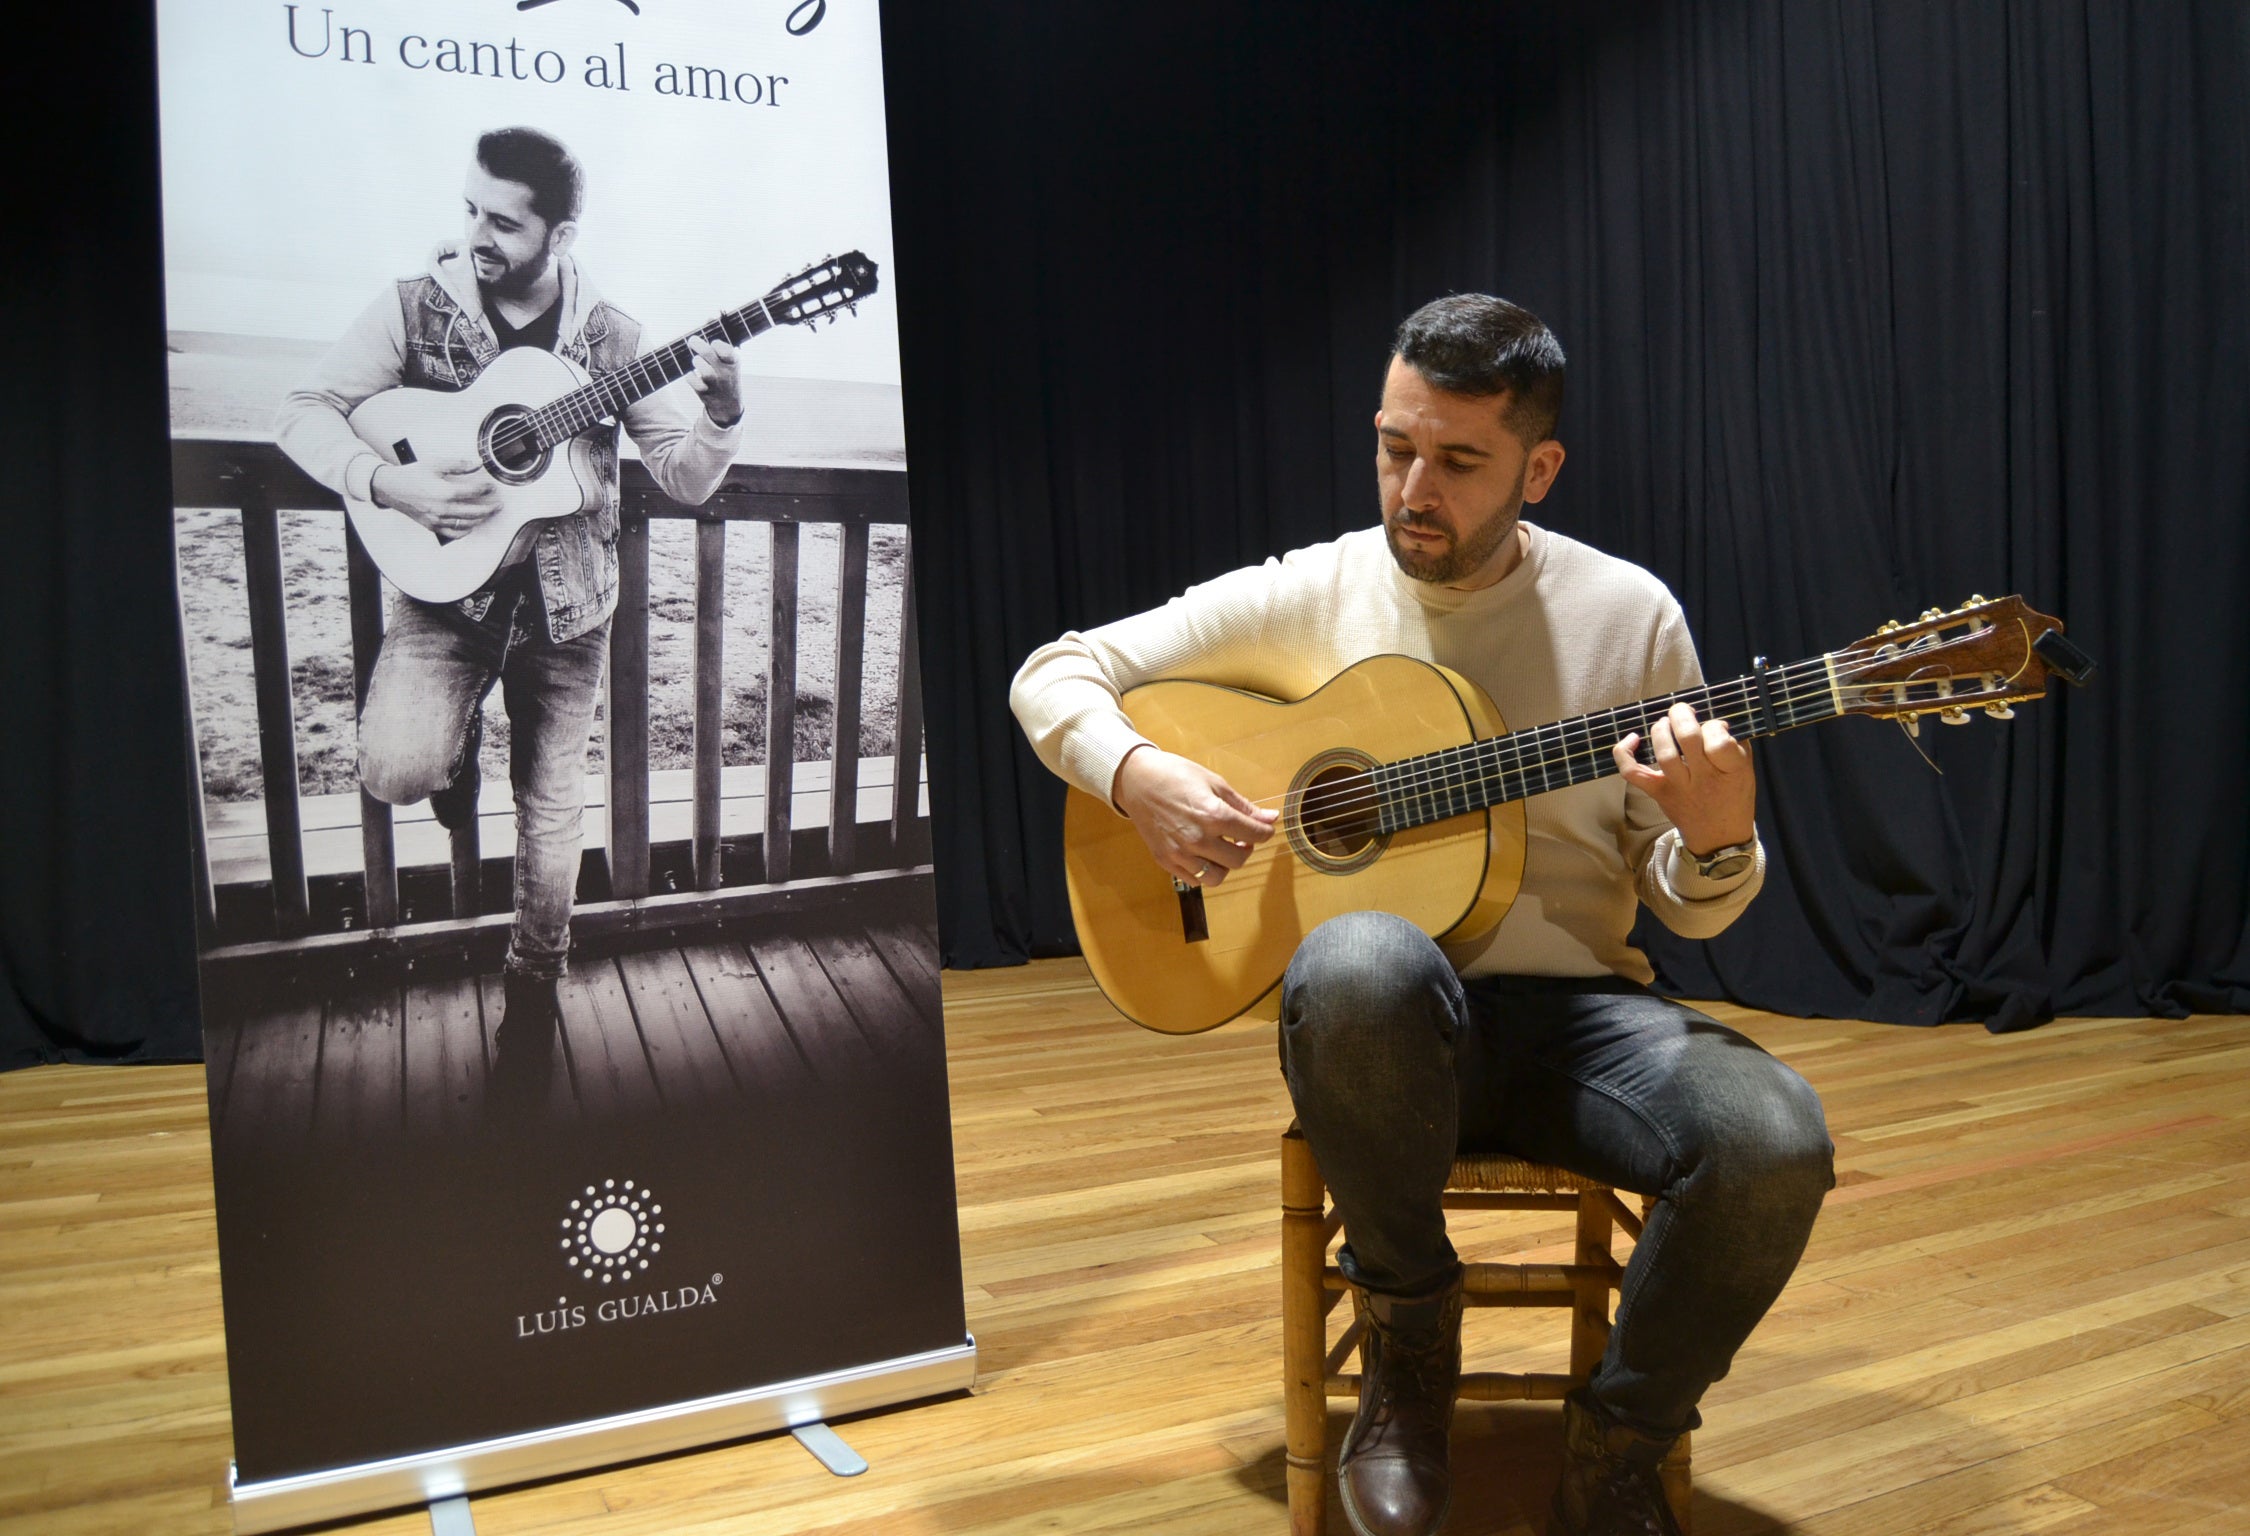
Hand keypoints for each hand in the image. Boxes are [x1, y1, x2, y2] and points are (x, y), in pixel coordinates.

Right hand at [372, 458, 501, 538]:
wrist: (390, 487)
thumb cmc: (411, 475)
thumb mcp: (435, 464)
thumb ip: (459, 465)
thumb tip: (477, 463)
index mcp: (444, 492)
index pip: (473, 492)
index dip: (486, 489)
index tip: (491, 487)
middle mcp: (442, 508)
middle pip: (474, 512)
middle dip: (490, 508)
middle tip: (498, 505)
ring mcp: (437, 519)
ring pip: (465, 524)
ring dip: (480, 519)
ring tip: (487, 514)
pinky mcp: (431, 526)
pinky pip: (452, 533)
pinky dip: (464, 531)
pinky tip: (470, 525)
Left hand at [687, 334, 741, 426]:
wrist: (728, 404)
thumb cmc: (725, 372)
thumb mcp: (728, 357)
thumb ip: (719, 336)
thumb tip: (710, 317)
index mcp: (733, 361)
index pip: (726, 349)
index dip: (717, 343)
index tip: (714, 343)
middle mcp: (725, 372)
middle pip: (708, 353)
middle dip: (696, 344)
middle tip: (692, 341)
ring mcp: (715, 383)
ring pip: (703, 369)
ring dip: (696, 362)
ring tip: (697, 362)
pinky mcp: (705, 392)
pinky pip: (693, 381)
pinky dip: (690, 376)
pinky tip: (692, 374)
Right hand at [1111, 744, 1278, 887]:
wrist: (1137, 780)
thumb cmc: (1175, 775)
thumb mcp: (1215, 783)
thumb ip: (1243, 806)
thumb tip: (1270, 818)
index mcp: (1213, 815)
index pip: (1254, 834)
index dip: (1265, 832)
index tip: (1265, 828)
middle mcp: (1197, 838)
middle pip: (1239, 860)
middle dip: (1247, 849)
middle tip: (1242, 837)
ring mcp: (1180, 853)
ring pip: (1217, 877)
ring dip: (1225, 864)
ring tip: (1222, 848)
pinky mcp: (1166, 860)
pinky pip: (1194, 879)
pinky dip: (1204, 870)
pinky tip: (1203, 853)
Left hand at [1612, 701, 1756, 855]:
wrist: (1718, 838)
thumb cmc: (1734, 797)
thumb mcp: (1746, 769)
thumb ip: (1734, 742)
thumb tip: (1715, 719)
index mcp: (1731, 770)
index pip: (1719, 740)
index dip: (1714, 726)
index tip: (1715, 727)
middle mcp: (1703, 778)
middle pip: (1687, 738)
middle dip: (1681, 715)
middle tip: (1683, 711)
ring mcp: (1678, 787)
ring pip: (1664, 752)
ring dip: (1661, 729)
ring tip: (1666, 723)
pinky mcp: (1657, 793)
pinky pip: (1633, 773)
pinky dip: (1625, 754)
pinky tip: (1632, 738)